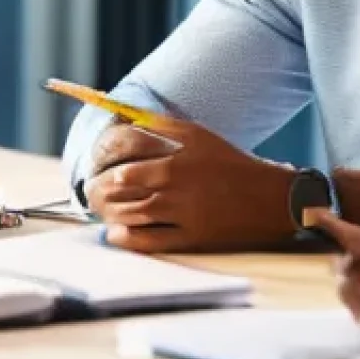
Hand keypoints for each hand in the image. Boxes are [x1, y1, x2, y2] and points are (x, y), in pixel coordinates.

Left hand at [85, 119, 293, 252]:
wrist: (268, 198)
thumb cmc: (228, 163)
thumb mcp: (197, 134)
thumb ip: (159, 125)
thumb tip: (124, 117)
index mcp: (174, 152)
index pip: (120, 145)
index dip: (100, 152)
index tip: (97, 158)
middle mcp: (174, 179)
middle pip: (117, 182)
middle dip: (96, 184)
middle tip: (92, 186)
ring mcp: (180, 210)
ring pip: (126, 212)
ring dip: (106, 210)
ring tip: (101, 207)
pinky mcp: (188, 238)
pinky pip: (145, 241)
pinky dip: (124, 237)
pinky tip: (116, 231)